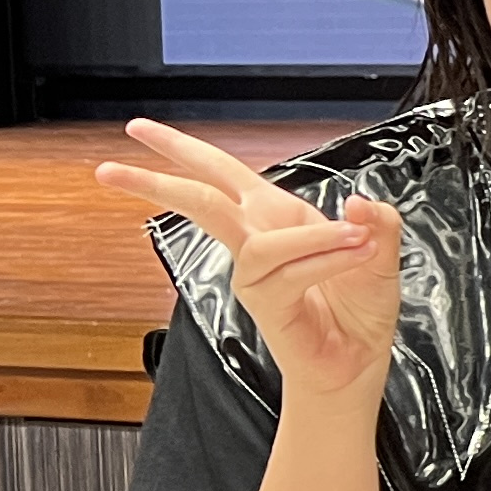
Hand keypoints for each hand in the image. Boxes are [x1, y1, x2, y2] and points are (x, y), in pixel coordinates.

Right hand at [97, 118, 398, 404]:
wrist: (357, 360)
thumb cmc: (358, 307)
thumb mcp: (382, 253)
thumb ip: (379, 222)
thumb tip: (359, 202)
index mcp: (275, 215)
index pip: (221, 171)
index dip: (180, 149)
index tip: (137, 130)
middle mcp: (257, 240)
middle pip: (202, 199)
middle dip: (157, 180)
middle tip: (108, 168)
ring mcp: (256, 274)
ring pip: (259, 242)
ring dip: (314, 237)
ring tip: (359, 240)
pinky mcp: (265, 304)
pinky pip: (290, 273)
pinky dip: (326, 260)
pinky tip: (355, 256)